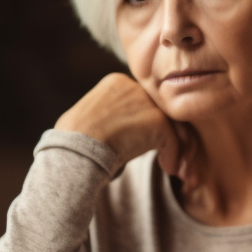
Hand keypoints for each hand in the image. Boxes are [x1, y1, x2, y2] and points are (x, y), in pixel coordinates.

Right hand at [55, 73, 193, 176]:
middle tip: (169, 153)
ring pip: (170, 125)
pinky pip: (173, 140)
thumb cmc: (76, 143)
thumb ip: (116, 115)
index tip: (149, 142)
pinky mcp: (157, 120)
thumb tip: (130, 130)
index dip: (148, 124)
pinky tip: (168, 168)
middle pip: (160, 110)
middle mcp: (133, 87)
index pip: (144, 101)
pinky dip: (173, 156)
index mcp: (117, 82)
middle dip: (167, 133)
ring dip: (175, 147)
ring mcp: (146, 103)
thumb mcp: (94, 117)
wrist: (75, 152)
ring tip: (171, 165)